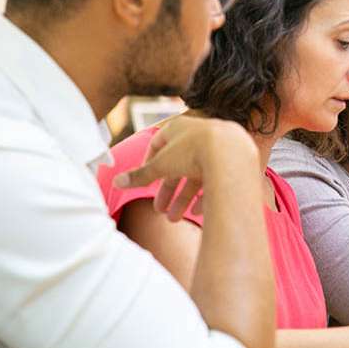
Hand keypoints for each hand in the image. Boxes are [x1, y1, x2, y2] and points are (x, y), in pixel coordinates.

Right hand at [112, 115, 258, 220]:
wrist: (232, 154)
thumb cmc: (193, 152)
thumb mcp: (161, 164)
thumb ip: (140, 175)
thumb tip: (115, 182)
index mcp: (180, 127)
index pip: (159, 143)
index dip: (150, 162)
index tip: (145, 179)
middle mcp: (200, 135)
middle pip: (179, 165)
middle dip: (167, 190)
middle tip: (159, 210)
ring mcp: (219, 148)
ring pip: (197, 175)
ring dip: (183, 199)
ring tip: (174, 219)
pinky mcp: (233, 162)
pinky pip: (217, 180)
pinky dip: (205, 197)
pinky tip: (197, 213)